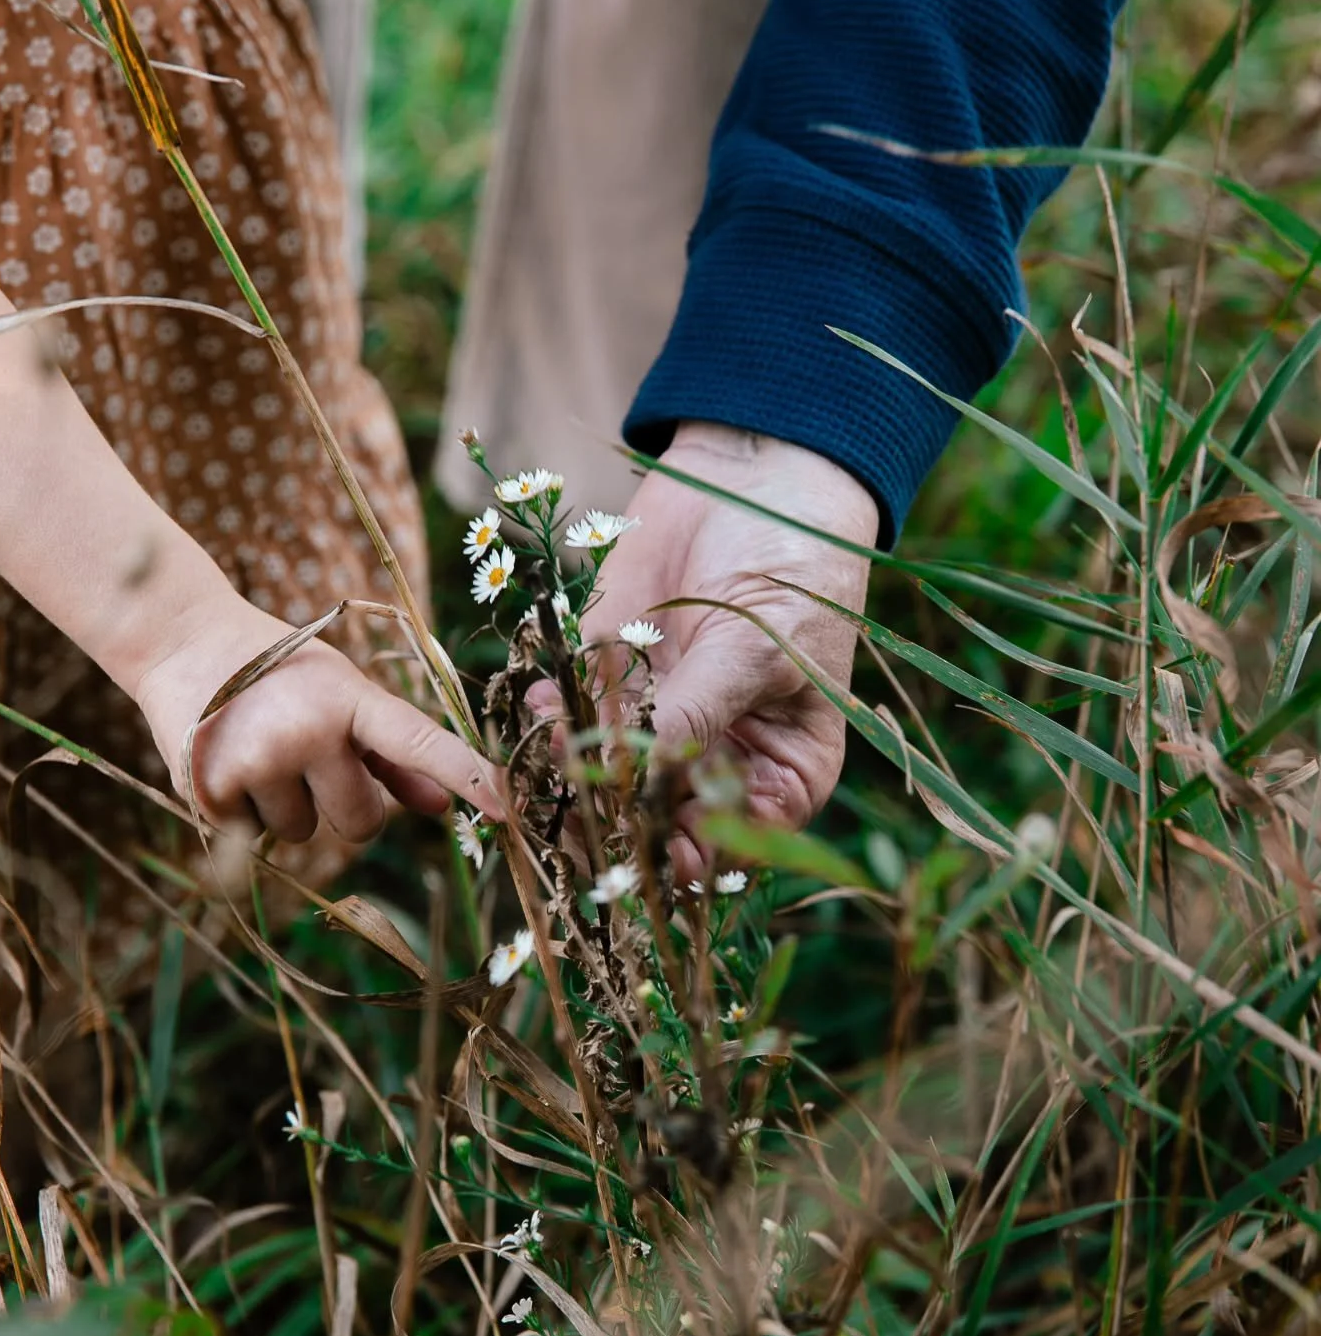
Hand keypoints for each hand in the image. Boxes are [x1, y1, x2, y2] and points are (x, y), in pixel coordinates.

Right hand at [136, 598, 497, 844]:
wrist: (181, 641)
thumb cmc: (280, 673)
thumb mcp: (340, 694)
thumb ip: (390, 754)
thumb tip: (441, 806)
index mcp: (349, 699)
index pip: (420, 744)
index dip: (468, 777)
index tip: (510, 809)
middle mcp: (307, 730)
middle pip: (362, 824)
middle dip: (343, 804)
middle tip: (306, 756)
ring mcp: (258, 762)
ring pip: (303, 834)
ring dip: (286, 806)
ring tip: (257, 748)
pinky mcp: (210, 791)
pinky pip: (253, 835)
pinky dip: (243, 810)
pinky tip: (227, 761)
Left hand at [580, 423, 877, 879]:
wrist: (755, 475)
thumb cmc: (792, 567)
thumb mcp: (755, 649)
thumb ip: (696, 717)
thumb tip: (637, 782)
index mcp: (780, 777)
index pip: (728, 851)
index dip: (684, 860)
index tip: (642, 848)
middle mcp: (717, 765)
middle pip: (656, 826)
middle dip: (606, 821)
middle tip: (567, 805)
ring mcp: (659, 724)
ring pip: (603, 780)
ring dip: (565, 772)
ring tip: (544, 747)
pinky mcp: (613, 679)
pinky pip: (573, 718)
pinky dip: (550, 718)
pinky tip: (543, 700)